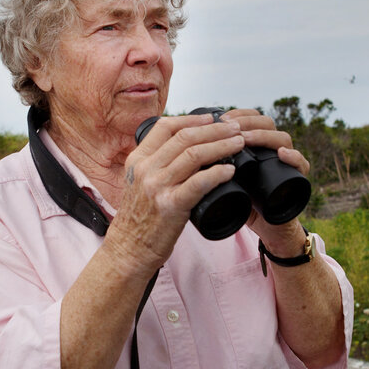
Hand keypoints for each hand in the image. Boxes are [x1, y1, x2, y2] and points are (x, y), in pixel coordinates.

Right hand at [106, 113, 245, 272]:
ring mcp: (157, 187)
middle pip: (185, 137)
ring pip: (194, 155)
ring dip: (221, 145)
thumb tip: (185, 149)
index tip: (211, 118)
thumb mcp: (139, 183)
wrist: (129, 250)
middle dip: (214, 129)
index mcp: (138, 160)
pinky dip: (218, 173)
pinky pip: (199, 183)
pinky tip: (230, 170)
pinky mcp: (170, 206)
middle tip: (235, 128)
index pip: (165, 127)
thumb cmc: (139, 218)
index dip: (192, 119)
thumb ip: (156, 165)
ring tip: (239, 143)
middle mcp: (146, 169)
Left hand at [218, 109, 311, 253]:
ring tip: (245, 138)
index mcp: (255, 145)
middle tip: (228, 126)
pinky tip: (282, 154)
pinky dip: (294, 157)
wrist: (264, 227)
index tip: (218, 118)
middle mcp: (272, 148)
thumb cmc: (241, 201)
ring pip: (282, 138)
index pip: (251, 118)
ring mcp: (286, 162)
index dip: (237, 114)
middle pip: (266, 123)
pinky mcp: (298, 178)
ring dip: (263, 136)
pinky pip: (301, 163)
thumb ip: (210, 164)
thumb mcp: (223, 179)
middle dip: (246, 121)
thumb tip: (181, 150)